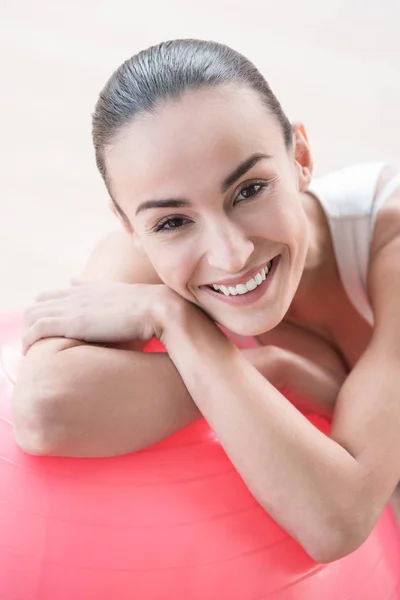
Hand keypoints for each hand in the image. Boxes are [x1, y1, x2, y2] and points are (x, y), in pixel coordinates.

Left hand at [22, 280, 181, 353]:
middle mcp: (79, 294)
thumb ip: (123, 304)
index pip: (59, 293)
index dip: (51, 309)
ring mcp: (74, 306)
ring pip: (32, 314)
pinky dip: (29, 340)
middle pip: (41, 302)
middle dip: (35, 320)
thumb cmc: (153, 310)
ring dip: (28, 332)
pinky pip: (37, 328)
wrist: (159, 308)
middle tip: (40, 343)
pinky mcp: (72, 321)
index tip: (53, 326)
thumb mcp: (138, 304)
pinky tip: (31, 352)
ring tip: (32, 351)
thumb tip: (117, 303)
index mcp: (94, 289)